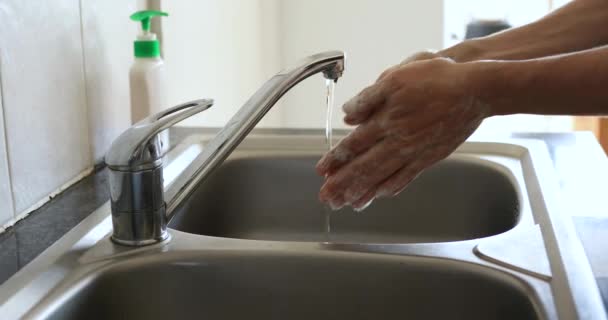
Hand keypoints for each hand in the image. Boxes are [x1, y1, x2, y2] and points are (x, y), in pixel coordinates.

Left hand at [316, 57, 489, 209]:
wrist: (476, 90)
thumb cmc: (437, 79)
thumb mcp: (396, 78)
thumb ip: (369, 98)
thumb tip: (348, 115)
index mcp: (386, 120)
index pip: (353, 145)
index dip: (336, 159)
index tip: (322, 172)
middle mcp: (398, 141)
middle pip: (364, 168)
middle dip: (343, 185)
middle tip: (327, 199)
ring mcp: (415, 152)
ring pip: (383, 177)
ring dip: (363, 192)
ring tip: (348, 204)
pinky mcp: (431, 156)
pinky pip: (406, 177)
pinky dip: (391, 188)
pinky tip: (381, 195)